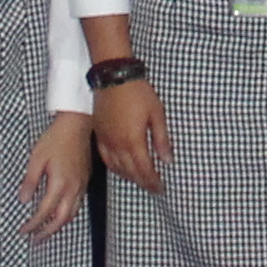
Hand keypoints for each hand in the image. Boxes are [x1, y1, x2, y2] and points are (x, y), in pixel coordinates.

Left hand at [18, 111, 94, 239]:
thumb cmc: (56, 139)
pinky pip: (77, 205)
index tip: (23, 231)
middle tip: (35, 240)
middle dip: (47, 232)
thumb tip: (24, 200)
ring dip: (58, 226)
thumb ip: (30, 181)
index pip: (44, 212)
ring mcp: (81, 185)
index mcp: (59, 184)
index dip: (33, 225)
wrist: (77, 125)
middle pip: (61, 220)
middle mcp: (73, 188)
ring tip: (46, 231)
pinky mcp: (85, 181)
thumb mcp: (36, 158)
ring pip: (71, 214)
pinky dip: (67, 215)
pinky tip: (59, 213)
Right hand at [91, 75, 172, 192]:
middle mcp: (118, 145)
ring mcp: (106, 140)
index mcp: (134, 141)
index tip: (160, 189)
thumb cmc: (138, 92)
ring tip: (140, 180)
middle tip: (152, 188)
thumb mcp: (157, 114)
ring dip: (129, 177)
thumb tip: (168, 160)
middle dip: (143, 182)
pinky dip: (114, 167)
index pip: (144, 170)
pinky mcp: (99, 134)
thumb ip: (162, 139)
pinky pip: (106, 158)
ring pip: (117, 168)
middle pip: (130, 172)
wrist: (114, 76)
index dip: (153, 182)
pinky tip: (121, 168)